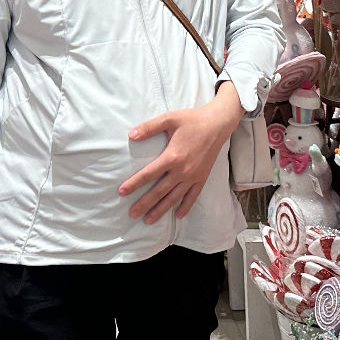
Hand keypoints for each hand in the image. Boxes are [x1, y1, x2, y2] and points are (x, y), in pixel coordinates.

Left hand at [119, 82, 243, 223]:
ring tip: (148, 220)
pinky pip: (193, 196)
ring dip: (160, 210)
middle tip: (132, 214)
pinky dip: (185, 207)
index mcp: (172, 157)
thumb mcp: (169, 119)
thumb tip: (131, 135)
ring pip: (174, 198)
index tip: (122, 192)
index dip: (134, 183)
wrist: (217, 124)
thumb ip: (149, 127)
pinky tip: (178, 216)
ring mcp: (193, 176)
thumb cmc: (192, 120)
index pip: (148, 174)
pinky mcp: (202, 178)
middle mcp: (182, 171)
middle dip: (144, 203)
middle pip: (159, 191)